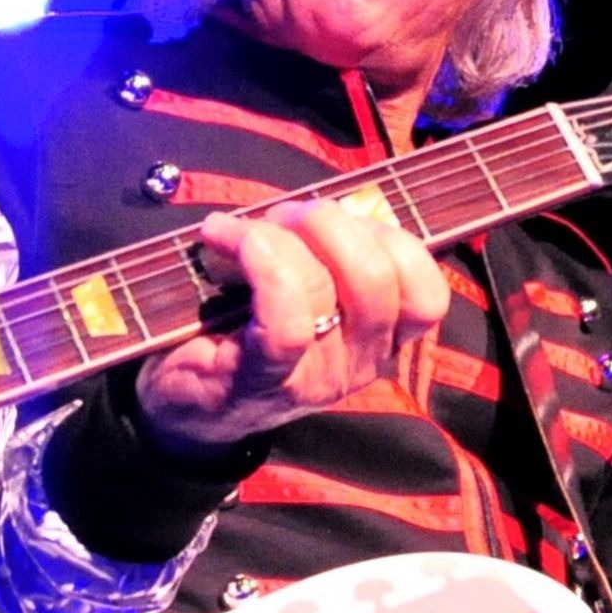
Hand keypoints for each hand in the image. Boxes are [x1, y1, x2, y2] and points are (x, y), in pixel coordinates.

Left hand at [132, 196, 450, 453]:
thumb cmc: (245, 331)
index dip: (395, 241)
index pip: (426, 295)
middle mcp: (358, 363)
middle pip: (378, 279)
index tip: (348, 220)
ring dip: (280, 235)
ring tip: (241, 229)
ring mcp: (312, 377)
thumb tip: (329, 203)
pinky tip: (221, 236)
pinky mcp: (261, 380)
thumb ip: (330, 254)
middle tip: (284, 216)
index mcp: (380, 339)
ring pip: (323, 288)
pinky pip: (282, 321)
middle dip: (329, 222)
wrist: (184, 409)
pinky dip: (256, 262)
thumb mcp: (306, 292)